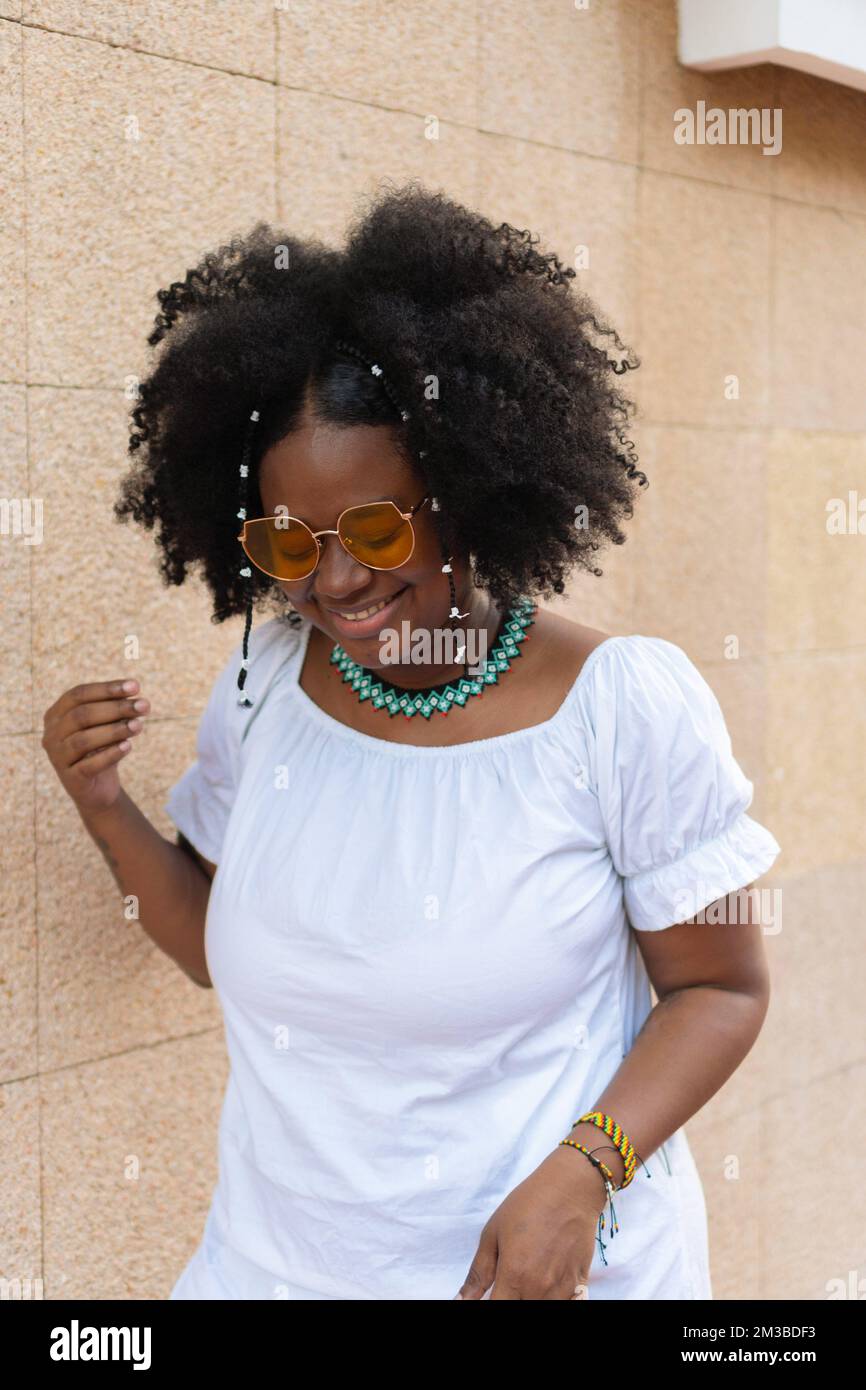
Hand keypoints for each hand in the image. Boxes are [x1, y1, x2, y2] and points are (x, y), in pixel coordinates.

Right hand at [42, 678, 149, 814]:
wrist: (98, 788)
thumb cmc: (102, 748)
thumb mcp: (108, 726)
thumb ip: (117, 712)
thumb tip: (138, 700)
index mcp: (56, 714)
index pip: (78, 694)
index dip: (107, 689)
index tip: (136, 686)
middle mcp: (51, 734)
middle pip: (81, 715)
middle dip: (116, 708)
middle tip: (144, 706)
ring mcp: (57, 757)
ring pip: (83, 740)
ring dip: (114, 730)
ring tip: (139, 725)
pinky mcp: (70, 779)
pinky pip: (89, 765)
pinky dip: (110, 754)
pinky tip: (128, 747)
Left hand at [455, 1147, 607, 1299]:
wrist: (570, 1189)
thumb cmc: (528, 1205)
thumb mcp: (493, 1233)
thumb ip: (478, 1273)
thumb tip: (460, 1301)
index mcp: (513, 1276)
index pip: (496, 1310)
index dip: (488, 1305)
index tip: (489, 1293)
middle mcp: (538, 1289)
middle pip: (519, 1310)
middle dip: (509, 1298)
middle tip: (506, 1280)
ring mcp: (561, 1289)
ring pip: (541, 1308)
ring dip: (528, 1298)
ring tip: (525, 1278)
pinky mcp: (579, 1284)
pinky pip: (564, 1304)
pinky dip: (551, 1298)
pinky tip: (545, 1281)